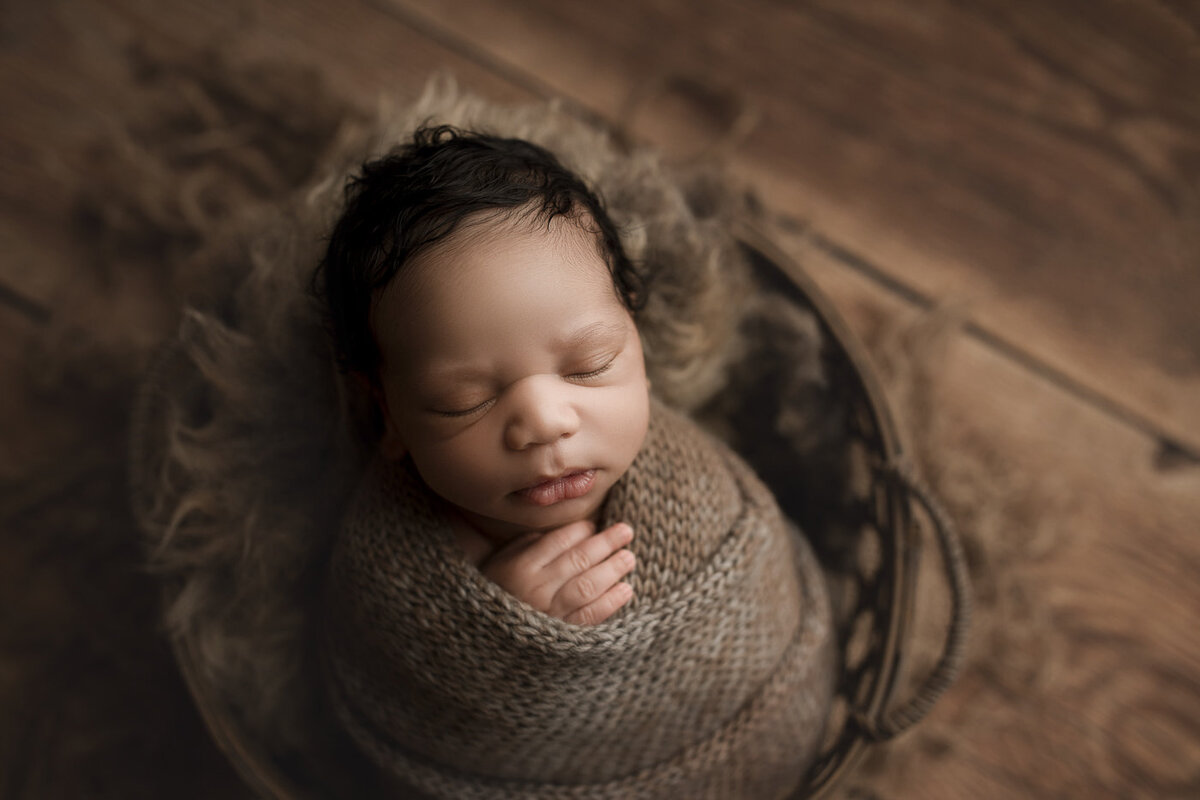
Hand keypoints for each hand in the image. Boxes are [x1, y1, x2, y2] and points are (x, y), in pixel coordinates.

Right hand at [480, 521, 635, 624]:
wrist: (482, 644)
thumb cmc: (494, 594)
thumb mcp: (500, 564)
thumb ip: (527, 545)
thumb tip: (564, 533)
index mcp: (519, 568)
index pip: (559, 541)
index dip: (581, 531)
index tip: (593, 526)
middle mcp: (536, 589)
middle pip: (578, 560)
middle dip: (606, 543)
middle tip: (626, 531)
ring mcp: (550, 614)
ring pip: (588, 586)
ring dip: (613, 569)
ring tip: (629, 558)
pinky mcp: (563, 637)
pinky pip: (591, 616)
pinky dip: (611, 602)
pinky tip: (626, 589)